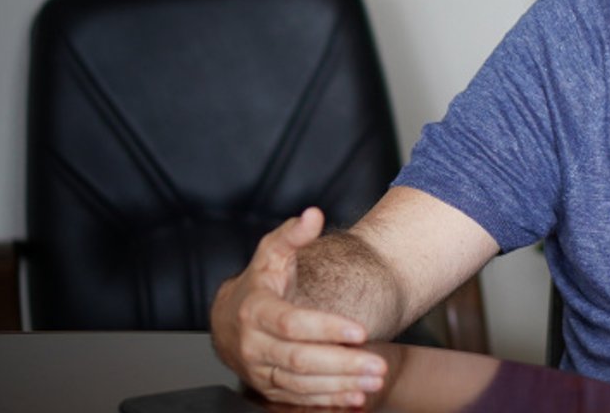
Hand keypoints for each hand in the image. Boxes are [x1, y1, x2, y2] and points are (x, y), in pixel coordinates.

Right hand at [210, 208, 387, 407]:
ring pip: (301, 384)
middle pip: (300, 360)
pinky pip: (298, 398)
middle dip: (343, 364)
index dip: (326, 329)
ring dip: (340, 385)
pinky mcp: (268, 387)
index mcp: (256, 311)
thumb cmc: (259, 284)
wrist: (230, 320)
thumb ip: (293, 234)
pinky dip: (328, 400)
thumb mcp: (271, 253)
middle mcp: (254, 345)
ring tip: (374, 381)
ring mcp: (260, 369)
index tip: (360, 331)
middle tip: (379, 364)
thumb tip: (313, 215)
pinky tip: (355, 398)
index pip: (292, 323)